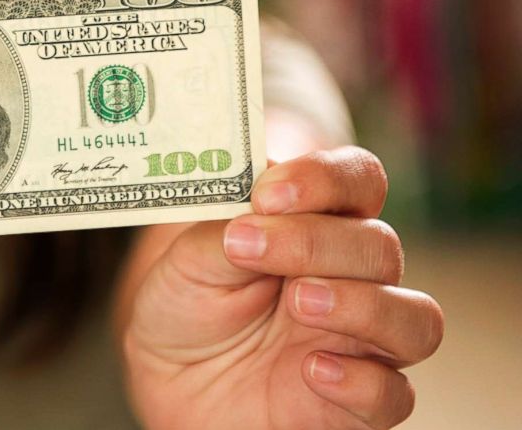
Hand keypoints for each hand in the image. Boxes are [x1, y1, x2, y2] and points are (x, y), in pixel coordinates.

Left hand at [123, 147, 443, 428]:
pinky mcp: (354, 404)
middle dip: (315, 241)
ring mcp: (360, 342)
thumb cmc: (186, 307)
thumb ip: (224, 228)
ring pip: (416, 318)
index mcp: (317, 226)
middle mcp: (351, 278)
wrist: (167, 381)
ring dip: (362, 303)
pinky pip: (393, 395)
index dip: (325, 178)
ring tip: (298, 301)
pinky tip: (311, 370)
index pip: (358, 182)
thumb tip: (258, 202)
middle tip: (247, 246)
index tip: (268, 193)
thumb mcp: (187, 261)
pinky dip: (361, 380)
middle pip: (379, 246)